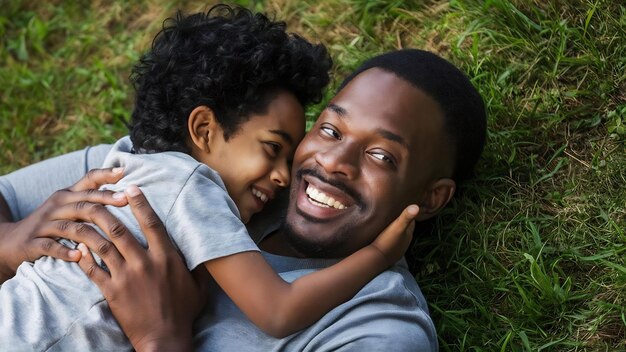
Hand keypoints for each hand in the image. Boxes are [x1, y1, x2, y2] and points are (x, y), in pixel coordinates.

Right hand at [0, 168, 126, 281]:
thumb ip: (92, 200)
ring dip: (90, 233)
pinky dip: (64, 251)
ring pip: (69, 226)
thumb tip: (127, 194)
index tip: (124, 171)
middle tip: (126, 200)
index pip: (87, 179)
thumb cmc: (51, 224)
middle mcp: (56, 205)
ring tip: (109, 239)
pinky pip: (49, 246)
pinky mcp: (33, 242)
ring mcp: (44, 224)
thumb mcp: (69, 207)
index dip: (105, 174)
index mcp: (67, 195)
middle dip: (105, 200)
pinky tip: (78, 257)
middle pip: (83, 201)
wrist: (12, 241)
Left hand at [75, 185, 206, 351]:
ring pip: (103, 246)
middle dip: (108, 210)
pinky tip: (77, 248)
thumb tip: (207, 251)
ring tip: (82, 218)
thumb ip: (199, 266)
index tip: (131, 188)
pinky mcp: (112, 292)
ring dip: (90, 230)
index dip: (140, 203)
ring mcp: (126, 277)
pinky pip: (93, 270)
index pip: (152, 223)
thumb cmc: (183, 313)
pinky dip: (83, 258)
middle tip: (99, 197)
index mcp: (167, 258)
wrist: (164, 339)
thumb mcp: (199, 286)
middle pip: (121, 229)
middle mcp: (145, 263)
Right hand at [370, 205, 418, 266]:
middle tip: (395, 214)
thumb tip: (417, 206)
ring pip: (399, 237)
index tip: (403, 207)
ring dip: (396, 231)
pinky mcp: (390, 255)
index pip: (412, 222)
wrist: (376, 258)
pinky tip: (384, 237)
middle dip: (402, 223)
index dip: (408, 214)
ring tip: (388, 224)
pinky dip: (390, 240)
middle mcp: (405, 242)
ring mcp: (398, 249)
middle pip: (406, 230)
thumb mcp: (397, 227)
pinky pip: (392, 245)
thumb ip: (406, 217)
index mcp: (408, 234)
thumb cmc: (387, 241)